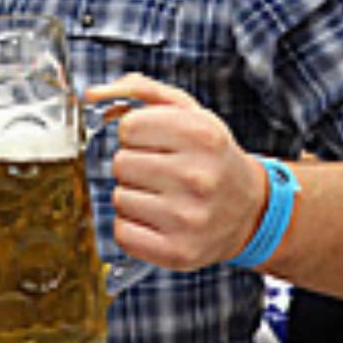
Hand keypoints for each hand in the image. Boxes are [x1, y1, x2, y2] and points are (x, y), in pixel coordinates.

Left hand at [88, 73, 270, 271]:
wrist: (251, 210)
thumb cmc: (210, 158)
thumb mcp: (188, 113)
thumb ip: (139, 91)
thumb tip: (91, 94)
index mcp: (203, 135)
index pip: (128, 127)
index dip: (137, 134)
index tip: (158, 143)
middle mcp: (199, 177)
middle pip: (120, 162)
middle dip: (134, 164)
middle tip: (163, 172)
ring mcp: (189, 218)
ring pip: (118, 197)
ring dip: (134, 195)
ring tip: (165, 196)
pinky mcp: (178, 251)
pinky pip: (122, 232)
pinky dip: (132, 226)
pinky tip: (158, 219)